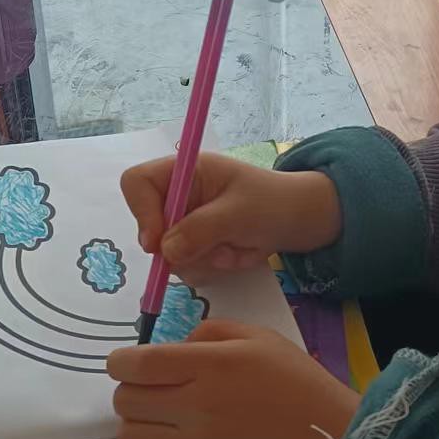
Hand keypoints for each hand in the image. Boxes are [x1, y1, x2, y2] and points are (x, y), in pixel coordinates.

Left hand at [108, 320, 359, 438]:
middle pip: (125, 401)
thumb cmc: (298, 383)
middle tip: (152, 393)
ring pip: (129, 438)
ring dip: (137, 427)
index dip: (120, 363)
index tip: (128, 365)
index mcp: (210, 366)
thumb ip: (210, 333)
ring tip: (160, 423)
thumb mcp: (259, 337)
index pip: (136, 365)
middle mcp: (197, 406)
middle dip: (131, 393)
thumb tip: (174, 348)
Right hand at [121, 153, 340, 277]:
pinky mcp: (196, 246)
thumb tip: (165, 251)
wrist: (301, 221)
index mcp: (185, 171)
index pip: (137, 183)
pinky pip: (187, 267)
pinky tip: (236, 254)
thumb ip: (201, 229)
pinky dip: (212, 267)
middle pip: (149, 227)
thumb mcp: (240, 213)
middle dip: (182, 246)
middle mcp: (179, 196)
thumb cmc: (274, 203)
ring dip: (203, 259)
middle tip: (216, 249)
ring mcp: (186, 222)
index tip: (158, 243)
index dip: (142, 212)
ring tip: (235, 248)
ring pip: (169, 254)